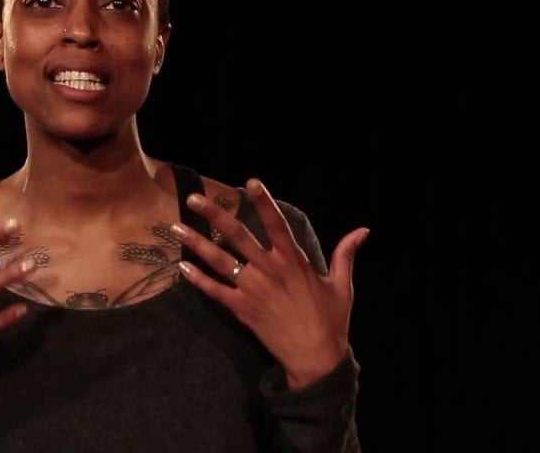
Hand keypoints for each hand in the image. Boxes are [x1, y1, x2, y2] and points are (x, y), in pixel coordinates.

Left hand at [173, 179, 368, 388]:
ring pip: (220, 260)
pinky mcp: (242, 309)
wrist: (316, 358)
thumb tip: (363, 230)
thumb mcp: (342, 285)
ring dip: (196, 242)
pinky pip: (216, 291)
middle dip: (214, 214)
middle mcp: (270, 270)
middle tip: (193, 198)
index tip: (250, 182)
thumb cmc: (330, 320)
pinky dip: (198, 279)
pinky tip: (182, 267)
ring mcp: (253, 289)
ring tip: (176, 227)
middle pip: (237, 235)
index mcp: (293, 260)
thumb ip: (345, 254)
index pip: (276, 223)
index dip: (263, 202)